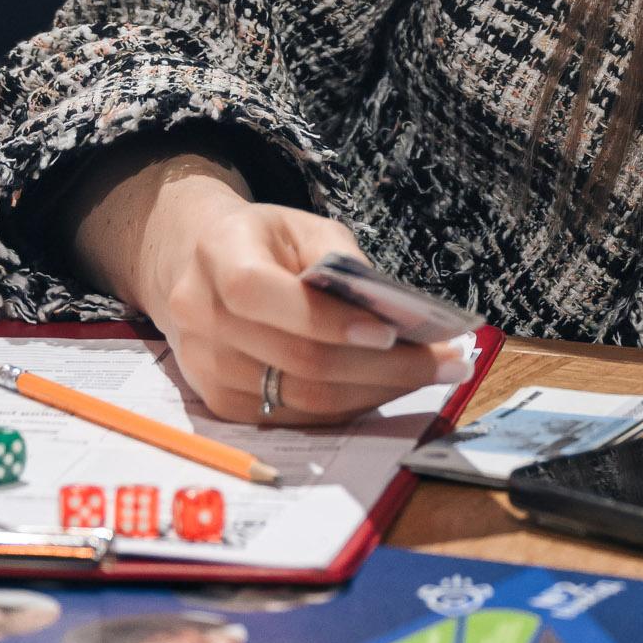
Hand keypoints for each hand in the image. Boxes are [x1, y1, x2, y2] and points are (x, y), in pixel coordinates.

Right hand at [71, 152, 462, 424]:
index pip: (260, 295)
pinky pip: (296, 417)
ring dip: (377, 391)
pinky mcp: (222, 404)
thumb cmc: (264, 242)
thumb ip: (341, 261)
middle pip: (296, 359)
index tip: (389, 330)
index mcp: (216, 258)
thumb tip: (393, 312)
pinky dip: (351, 405)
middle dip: (383, 366)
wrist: (194, 266)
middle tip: (448, 361)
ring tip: (435, 374)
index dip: (325, 319)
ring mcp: (207, 369)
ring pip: (302, 398)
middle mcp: (201, 318)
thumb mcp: (303, 226)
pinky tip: (392, 386)